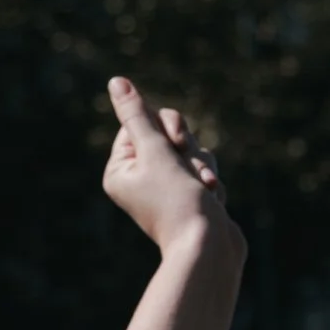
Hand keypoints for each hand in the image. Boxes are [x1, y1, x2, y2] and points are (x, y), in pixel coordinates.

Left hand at [100, 77, 237, 256]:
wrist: (209, 248)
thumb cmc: (178, 202)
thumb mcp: (155, 151)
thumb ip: (136, 115)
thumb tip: (116, 82)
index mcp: (120, 170)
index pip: (140, 124)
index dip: (163, 128)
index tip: (172, 144)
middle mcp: (140, 179)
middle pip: (166, 134)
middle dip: (186, 147)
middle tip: (189, 167)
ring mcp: (166, 189)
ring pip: (189, 150)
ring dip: (201, 164)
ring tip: (205, 188)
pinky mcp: (189, 195)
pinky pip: (202, 168)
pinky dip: (209, 179)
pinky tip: (213, 199)